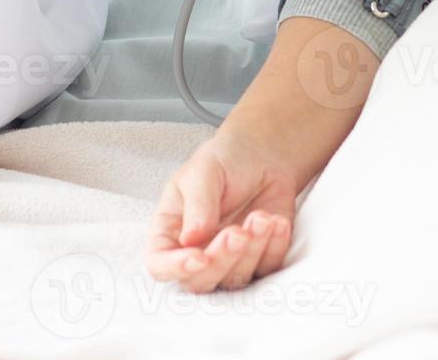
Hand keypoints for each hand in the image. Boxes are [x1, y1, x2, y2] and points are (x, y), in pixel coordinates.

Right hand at [147, 130, 296, 293]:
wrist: (264, 154)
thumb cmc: (225, 160)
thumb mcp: (204, 171)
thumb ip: (198, 204)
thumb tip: (190, 239)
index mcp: (170, 231)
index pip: (160, 264)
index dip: (176, 268)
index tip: (200, 257)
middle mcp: (196, 251)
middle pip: (199, 281)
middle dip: (221, 260)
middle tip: (237, 232)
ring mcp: (229, 259)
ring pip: (235, 279)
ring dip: (251, 251)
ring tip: (262, 218)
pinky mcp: (260, 258)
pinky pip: (267, 267)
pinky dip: (274, 247)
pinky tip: (277, 222)